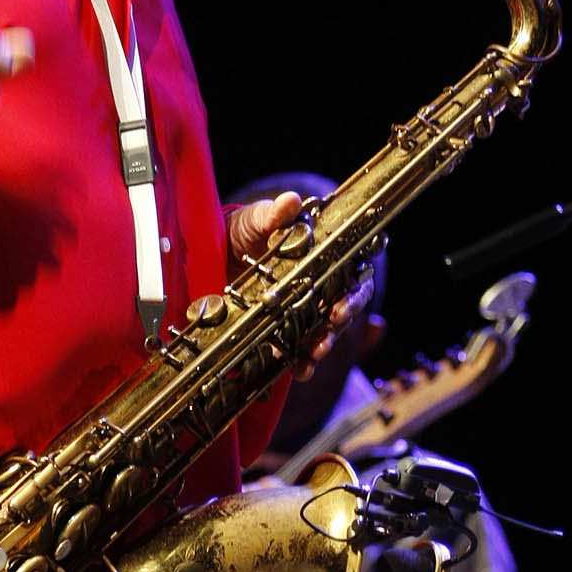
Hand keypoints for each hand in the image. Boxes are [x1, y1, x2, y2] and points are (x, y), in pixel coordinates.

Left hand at [225, 188, 372, 376]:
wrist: (214, 254)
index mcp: (324, 252)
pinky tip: (299, 370)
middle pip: (348, 302)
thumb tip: (290, 201)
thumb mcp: (253, 220)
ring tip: (315, 354)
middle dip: (344, 315)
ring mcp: (305, 308)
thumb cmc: (243, 231)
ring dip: (325, 343)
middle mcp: (322, 282)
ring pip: (328, 329)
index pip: (355, 267)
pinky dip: (302, 361)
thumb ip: (272, 214)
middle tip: (335, 321)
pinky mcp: (286, 329)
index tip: (347, 296)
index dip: (357, 285)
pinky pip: (301, 349)